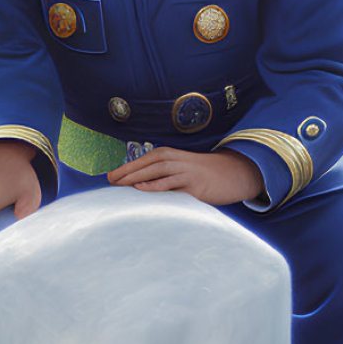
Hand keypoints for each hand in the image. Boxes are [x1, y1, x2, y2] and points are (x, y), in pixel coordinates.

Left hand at [106, 147, 263, 206]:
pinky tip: (143, 188)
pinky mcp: (195, 185)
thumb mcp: (179, 170)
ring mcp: (186, 171)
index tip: (109, 176)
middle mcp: (176, 160)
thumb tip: (137, 185)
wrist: (233, 175)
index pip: (143, 160)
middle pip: (147, 164)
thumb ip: (161, 175)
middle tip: (109, 181)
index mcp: (170, 155)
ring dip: (137, 177)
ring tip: (119, 184)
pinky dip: (156, 186)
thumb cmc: (201, 174)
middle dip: (126, 172)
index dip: (126, 167)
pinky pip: (173, 186)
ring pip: (157, 171)